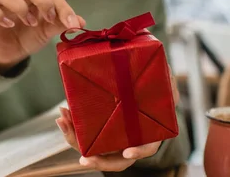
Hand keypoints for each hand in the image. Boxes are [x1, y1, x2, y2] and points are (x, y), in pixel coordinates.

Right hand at [0, 0, 85, 72]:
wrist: (10, 54)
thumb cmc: (28, 35)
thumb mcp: (47, 30)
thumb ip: (61, 23)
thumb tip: (81, 22)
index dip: (61, 5)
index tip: (71, 22)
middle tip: (49, 18)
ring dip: (19, 6)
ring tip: (30, 22)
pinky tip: (9, 24)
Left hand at [56, 70, 179, 171]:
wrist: (141, 98)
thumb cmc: (156, 99)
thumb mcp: (165, 92)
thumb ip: (166, 84)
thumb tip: (165, 70)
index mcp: (147, 136)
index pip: (145, 149)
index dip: (138, 152)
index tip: (128, 152)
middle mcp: (127, 144)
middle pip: (111, 160)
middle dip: (96, 161)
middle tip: (84, 159)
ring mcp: (110, 141)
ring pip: (91, 149)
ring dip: (75, 138)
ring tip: (64, 121)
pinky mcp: (96, 133)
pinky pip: (82, 136)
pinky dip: (71, 127)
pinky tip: (62, 114)